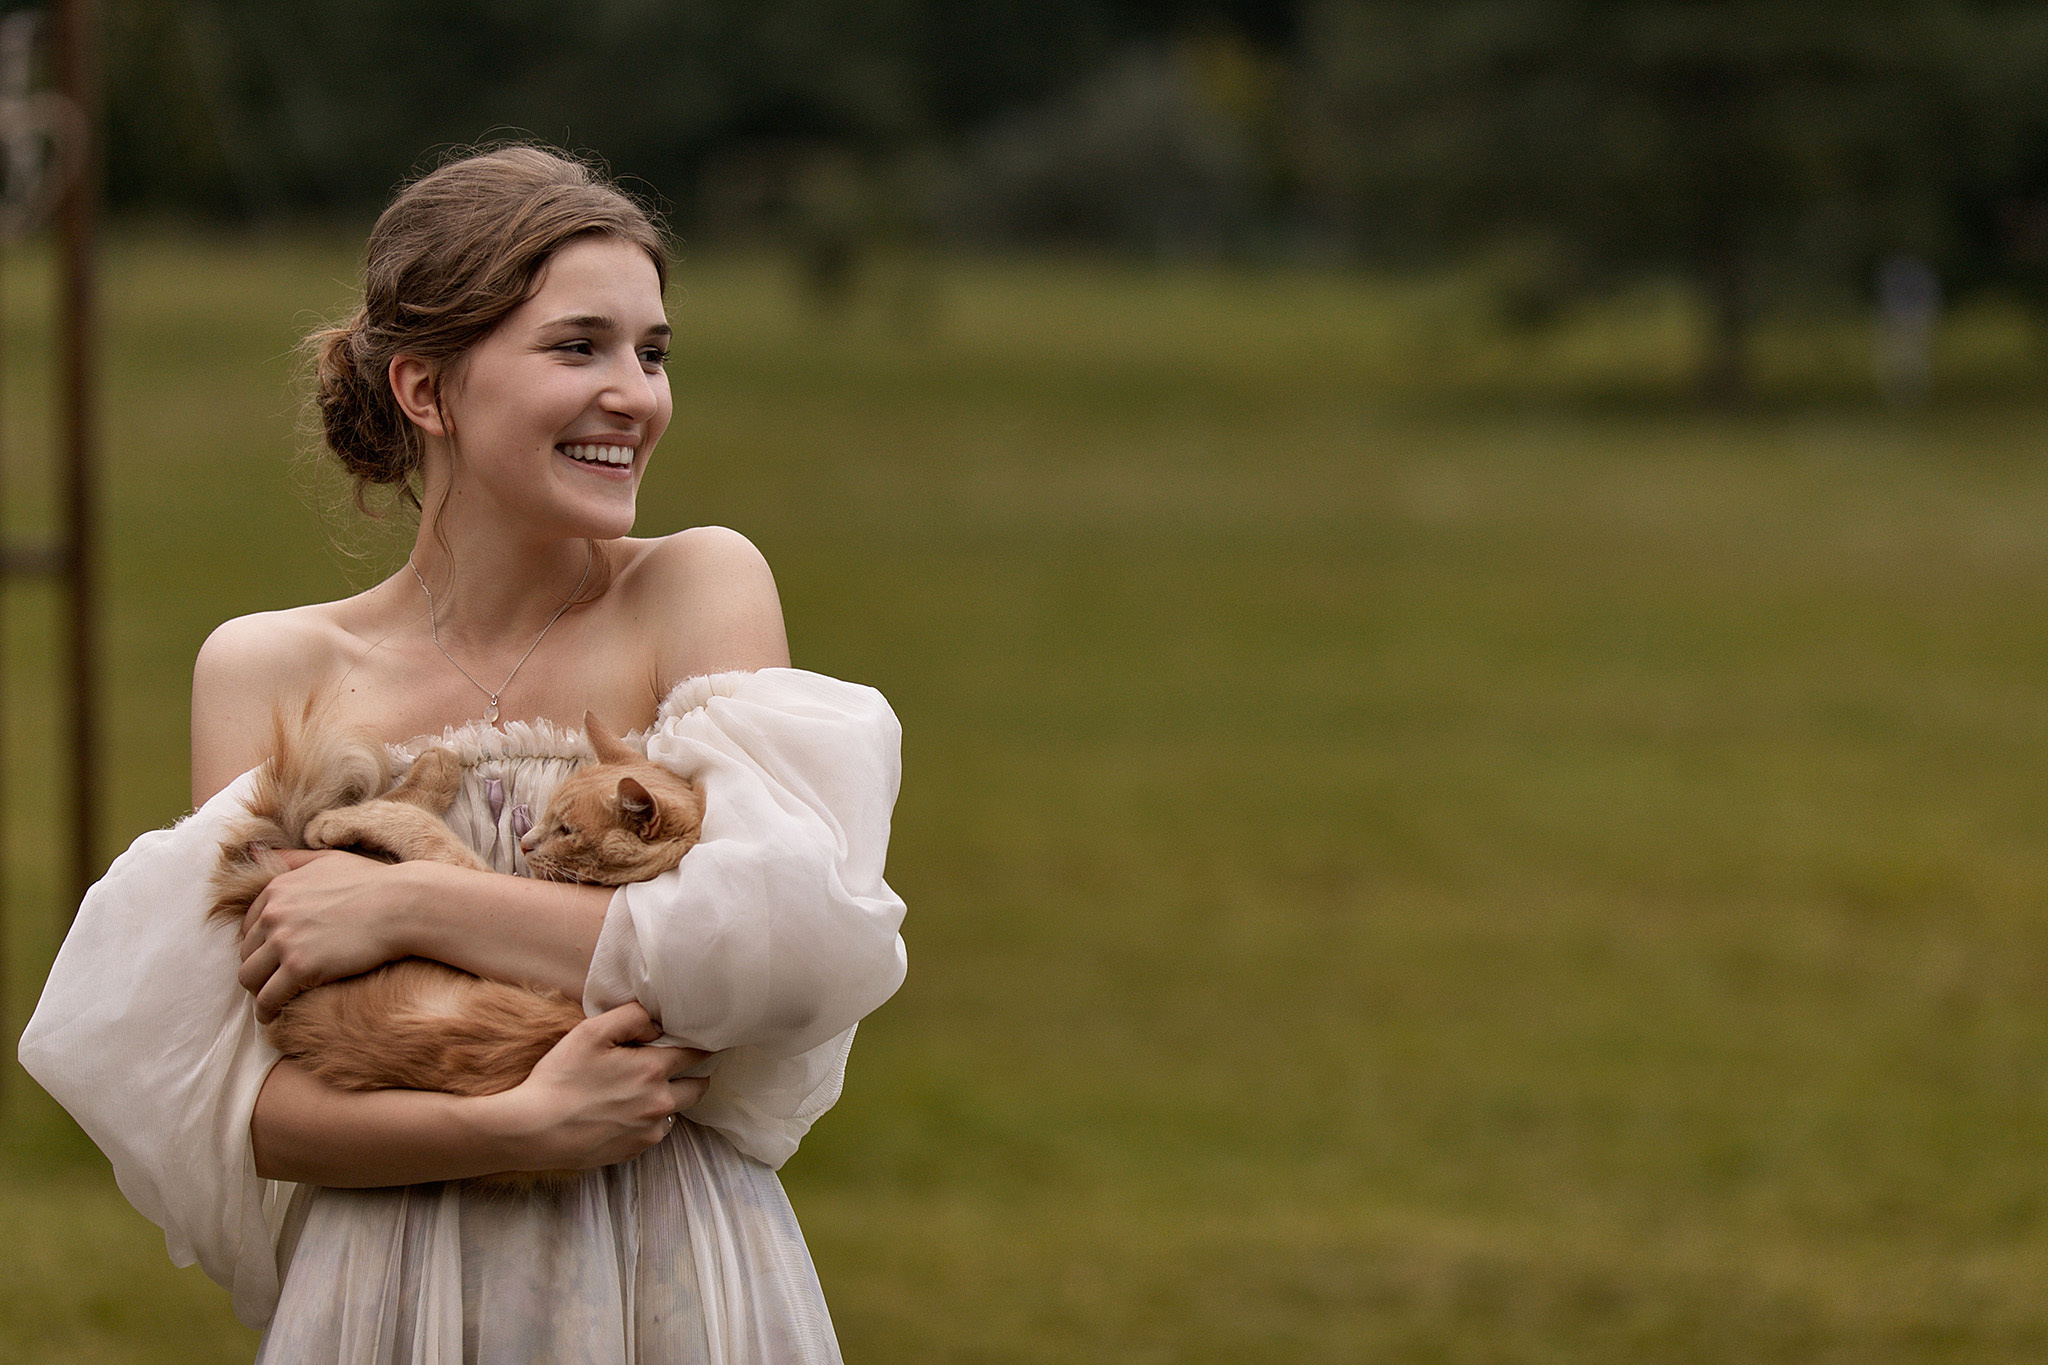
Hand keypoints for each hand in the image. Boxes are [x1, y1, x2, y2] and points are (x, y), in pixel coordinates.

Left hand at [237, 848, 411, 1022]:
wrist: (402, 905)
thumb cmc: (373, 882)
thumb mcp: (326, 860)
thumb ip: (289, 859)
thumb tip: (253, 851)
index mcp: (277, 889)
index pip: (248, 926)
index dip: (259, 944)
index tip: (273, 957)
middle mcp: (273, 913)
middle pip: (246, 952)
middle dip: (258, 968)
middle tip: (274, 981)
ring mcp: (284, 941)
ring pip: (249, 978)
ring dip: (257, 991)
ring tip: (271, 1001)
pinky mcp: (300, 968)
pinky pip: (267, 998)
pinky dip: (266, 1010)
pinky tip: (274, 1016)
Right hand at [496, 1003, 710, 1171]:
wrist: (534, 1130)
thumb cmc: (561, 1077)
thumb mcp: (592, 1031)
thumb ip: (631, 1017)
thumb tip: (656, 1025)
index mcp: (653, 1071)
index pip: (697, 1054)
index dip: (700, 1045)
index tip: (701, 1041)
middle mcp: (659, 1104)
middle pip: (698, 1088)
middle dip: (694, 1075)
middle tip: (678, 1066)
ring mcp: (648, 1133)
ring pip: (675, 1112)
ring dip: (668, 1100)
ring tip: (640, 1091)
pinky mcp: (633, 1151)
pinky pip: (652, 1133)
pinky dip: (646, 1122)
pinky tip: (622, 1113)